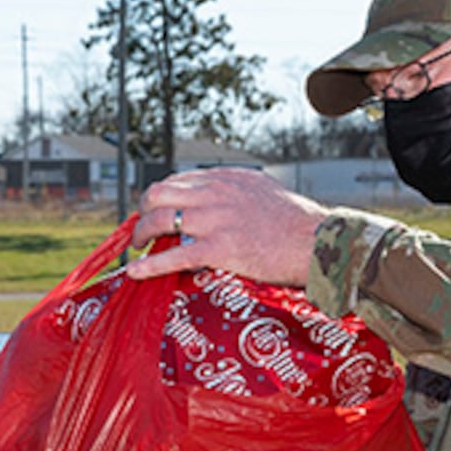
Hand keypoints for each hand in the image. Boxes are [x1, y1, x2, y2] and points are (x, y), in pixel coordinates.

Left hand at [128, 169, 328, 286]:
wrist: (315, 241)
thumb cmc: (294, 222)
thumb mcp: (261, 191)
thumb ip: (234, 191)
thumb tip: (214, 199)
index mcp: (225, 178)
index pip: (177, 181)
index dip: (159, 198)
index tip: (155, 211)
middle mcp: (215, 193)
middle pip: (158, 194)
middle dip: (143, 212)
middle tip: (142, 230)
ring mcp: (215, 220)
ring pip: (159, 220)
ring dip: (141, 235)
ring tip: (138, 247)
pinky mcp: (218, 249)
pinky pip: (173, 256)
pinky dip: (149, 265)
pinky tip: (135, 272)